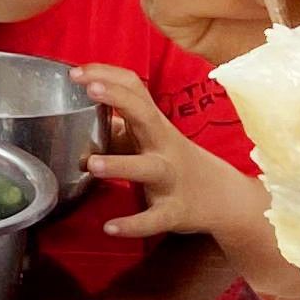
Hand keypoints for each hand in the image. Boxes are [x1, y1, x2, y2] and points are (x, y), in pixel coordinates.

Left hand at [76, 64, 271, 249]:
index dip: (106, 75)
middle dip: (118, 98)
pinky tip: (109, 227)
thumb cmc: (176, 162)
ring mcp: (170, 178)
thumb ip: (119, 125)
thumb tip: (78, 112)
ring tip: (89, 163)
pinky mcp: (175, 211)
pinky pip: (154, 218)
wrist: (224, 197)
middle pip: (144, 115)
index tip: (75, 71)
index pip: (134, 89)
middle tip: (89, 88)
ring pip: (147, 168)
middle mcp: (163, 146)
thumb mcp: (150, 138)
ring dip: (119, 165)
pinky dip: (133, 224)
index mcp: (154, 125)